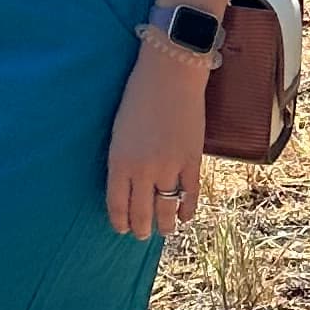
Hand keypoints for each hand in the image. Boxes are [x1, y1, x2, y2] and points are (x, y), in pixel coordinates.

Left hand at [106, 40, 206, 240]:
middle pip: (142, 212)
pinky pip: (190, 194)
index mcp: (120, 161)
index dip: (120, 221)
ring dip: (166, 225)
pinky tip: (185, 216)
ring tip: (166, 232)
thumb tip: (127, 184)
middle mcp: (143, 170)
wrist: (170, 74)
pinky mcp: (192, 160)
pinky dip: (188, 209)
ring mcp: (170, 167)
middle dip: (141, 229)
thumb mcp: (119, 130)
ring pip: (167, 209)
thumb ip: (122, 159)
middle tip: (142, 236)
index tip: (122, 229)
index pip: (117, 204)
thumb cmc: (138, 96)